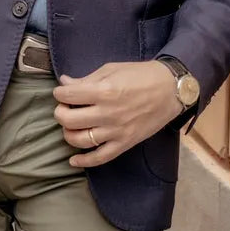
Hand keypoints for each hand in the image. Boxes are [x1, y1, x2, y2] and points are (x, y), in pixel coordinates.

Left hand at [53, 61, 181, 168]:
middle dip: (60, 113)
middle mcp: (108, 113)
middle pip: (69, 120)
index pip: (68, 96)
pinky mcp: (125, 143)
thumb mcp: (111, 69)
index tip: (61, 92)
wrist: (170, 90)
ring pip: (80, 140)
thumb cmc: (141, 75)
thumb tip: (64, 83)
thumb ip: (86, 79)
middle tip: (63, 108)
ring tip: (70, 126)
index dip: (59, 93)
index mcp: (104, 91)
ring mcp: (116, 131)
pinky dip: (84, 161)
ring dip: (68, 134)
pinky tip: (74, 160)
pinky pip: (100, 157)